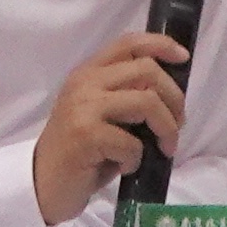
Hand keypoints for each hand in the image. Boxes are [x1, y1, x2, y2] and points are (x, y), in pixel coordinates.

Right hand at [30, 30, 194, 226]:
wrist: (43, 184)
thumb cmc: (80, 152)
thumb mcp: (100, 114)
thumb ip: (125, 96)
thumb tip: (169, 94)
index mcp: (88, 73)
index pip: (128, 43)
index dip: (160, 44)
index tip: (183, 57)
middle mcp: (85, 83)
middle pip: (146, 70)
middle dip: (174, 98)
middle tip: (179, 124)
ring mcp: (84, 107)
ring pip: (146, 102)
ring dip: (166, 128)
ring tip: (164, 148)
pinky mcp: (86, 135)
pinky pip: (132, 142)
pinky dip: (138, 159)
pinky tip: (126, 167)